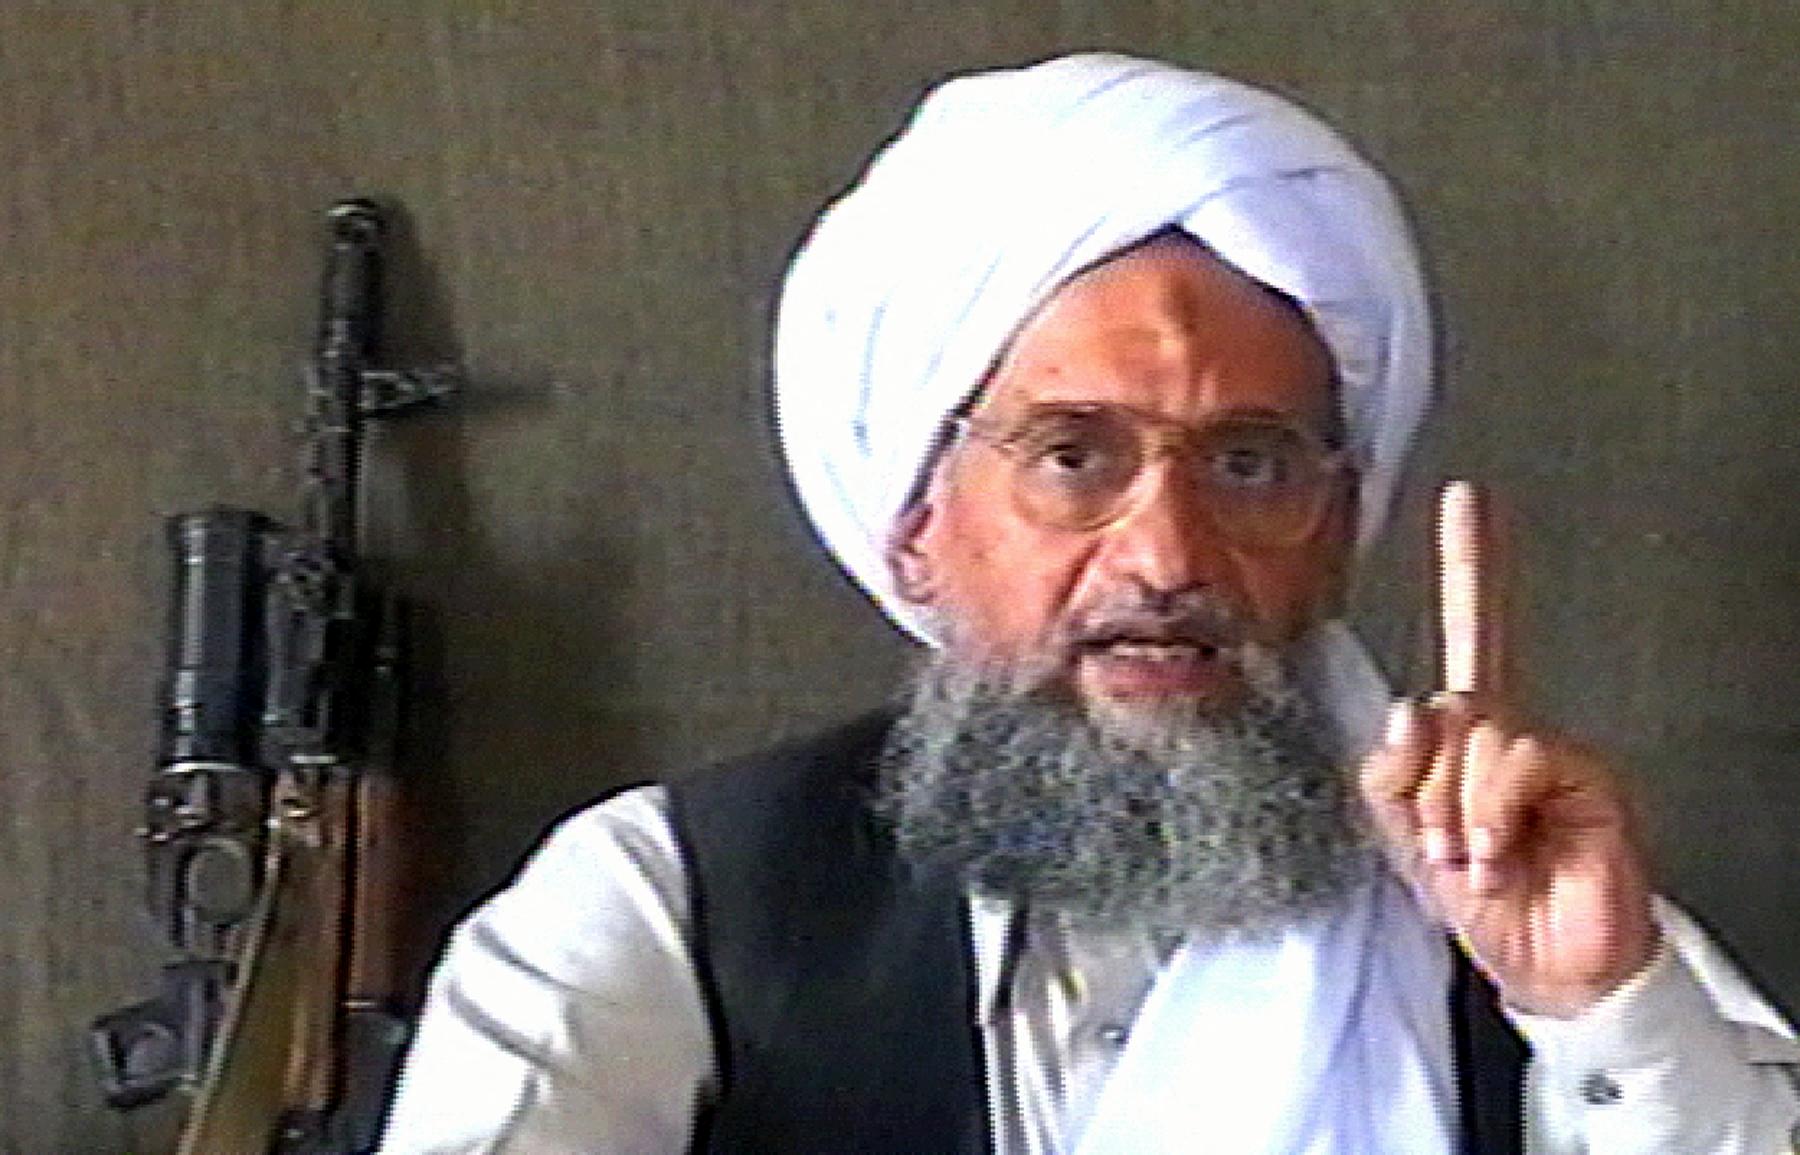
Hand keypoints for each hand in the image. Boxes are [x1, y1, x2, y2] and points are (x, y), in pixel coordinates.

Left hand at [1359, 481, 1658, 1016]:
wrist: (1542, 964)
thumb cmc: (1484, 903)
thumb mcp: (1404, 837)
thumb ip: (1390, 773)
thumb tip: (1410, 712)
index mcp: (1466, 737)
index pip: (1471, 636)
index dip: (1470, 565)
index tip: (1464, 499)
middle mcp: (1509, 731)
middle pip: (1442, 706)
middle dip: (1422, 787)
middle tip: (1439, 844)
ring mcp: (1549, 751)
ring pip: (1471, 735)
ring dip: (1452, 812)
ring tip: (1475, 858)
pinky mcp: (1586, 774)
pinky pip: (1514, 759)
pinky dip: (1488, 815)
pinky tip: (1498, 855)